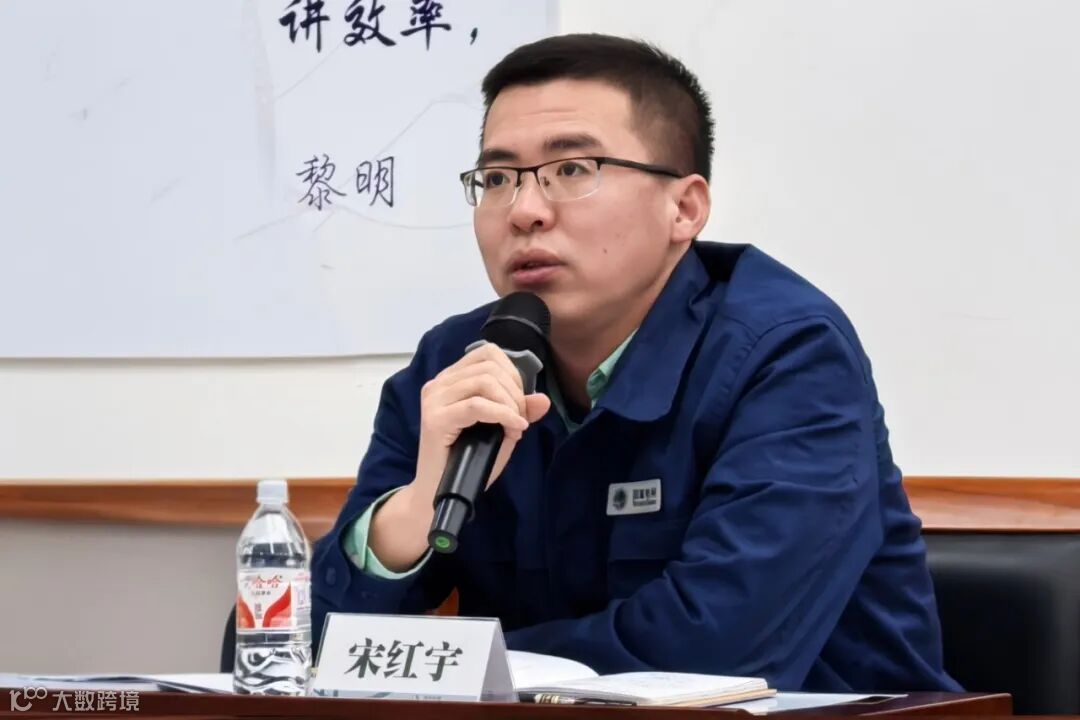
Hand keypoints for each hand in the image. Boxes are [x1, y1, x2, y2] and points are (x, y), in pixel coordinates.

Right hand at [410, 342, 550, 508]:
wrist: (438, 493)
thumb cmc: (467, 461)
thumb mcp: (500, 431)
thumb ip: (519, 411)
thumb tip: (543, 399)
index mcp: (451, 379)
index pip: (488, 353)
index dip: (512, 373)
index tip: (519, 402)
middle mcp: (439, 384)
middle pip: (489, 366)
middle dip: (515, 392)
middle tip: (519, 419)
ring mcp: (434, 400)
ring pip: (484, 382)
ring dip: (510, 404)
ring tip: (514, 427)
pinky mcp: (435, 419)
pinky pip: (477, 405)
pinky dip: (502, 415)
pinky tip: (513, 428)